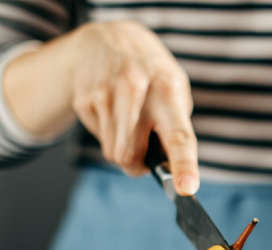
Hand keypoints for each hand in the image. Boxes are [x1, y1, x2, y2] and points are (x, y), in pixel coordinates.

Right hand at [74, 22, 197, 193]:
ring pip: (113, 152)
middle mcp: (136, 90)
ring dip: (123, 149)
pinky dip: (108, 134)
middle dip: (138, 164)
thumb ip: (176, 128)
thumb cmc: (153, 75)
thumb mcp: (176, 90)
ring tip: (129, 121)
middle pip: (132, 155)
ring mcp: (105, 94)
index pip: (179, 135)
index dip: (184, 165)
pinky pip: (99, 139)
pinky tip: (112, 110)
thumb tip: (167, 169)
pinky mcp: (84, 99)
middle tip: (145, 153)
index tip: (187, 187)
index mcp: (168, 91)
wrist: (111, 39)